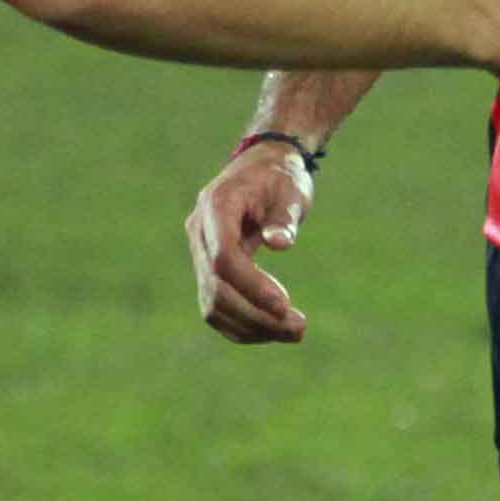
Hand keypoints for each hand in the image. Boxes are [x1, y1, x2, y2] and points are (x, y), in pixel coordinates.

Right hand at [189, 139, 316, 343]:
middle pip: (217, 287)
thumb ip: (284, 217)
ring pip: (214, 305)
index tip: (285, 305)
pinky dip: (244, 325)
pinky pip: (218, 308)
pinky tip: (276, 330)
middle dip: (257, 314)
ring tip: (296, 331)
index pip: (223, 257)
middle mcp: (199, 232)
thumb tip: (281, 244)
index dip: (251, 285)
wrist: (261, 169)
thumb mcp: (290, 189)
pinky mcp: (208, 271)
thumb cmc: (279, 177)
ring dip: (252, 326)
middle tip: (300, 328)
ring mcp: (200, 254)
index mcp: (215, 206)